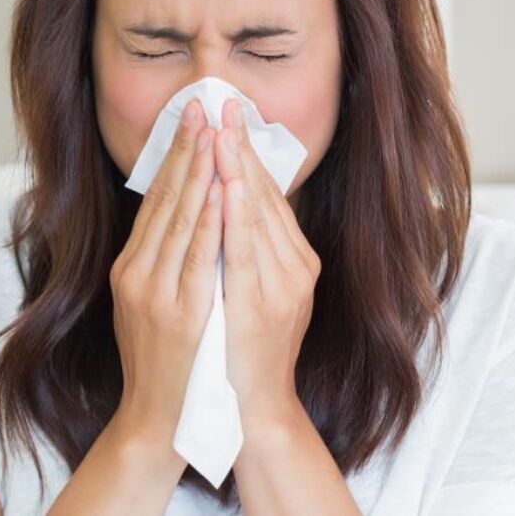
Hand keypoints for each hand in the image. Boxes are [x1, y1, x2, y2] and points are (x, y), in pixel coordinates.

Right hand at [109, 98, 225, 450]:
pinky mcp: (179, 311)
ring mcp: (155, 292)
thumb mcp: (148, 305)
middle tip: (202, 105)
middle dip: (186, 150)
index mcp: (130, 268)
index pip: (154, 201)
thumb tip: (183, 217)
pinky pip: (198, 255)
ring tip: (214, 131)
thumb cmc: (164, 364)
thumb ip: (161, 262)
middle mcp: (136, 273)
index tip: (190, 119)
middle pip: (164, 200)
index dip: (173, 157)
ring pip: (181, 219)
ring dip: (199, 172)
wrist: (159, 420)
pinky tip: (222, 188)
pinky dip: (210, 218)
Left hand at [213, 98, 321, 423]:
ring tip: (220, 126)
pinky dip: (235, 212)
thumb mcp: (255, 296)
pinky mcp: (258, 305)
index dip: (246, 153)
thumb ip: (249, 252)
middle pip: (263, 196)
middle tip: (222, 102)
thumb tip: (229, 203)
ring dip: (236, 167)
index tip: (227, 115)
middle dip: (240, 147)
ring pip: (255, 214)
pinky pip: (243, 249)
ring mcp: (279, 287)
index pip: (267, 197)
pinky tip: (225, 180)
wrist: (248, 413)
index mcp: (294, 264)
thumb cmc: (243, 354)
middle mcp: (294, 270)